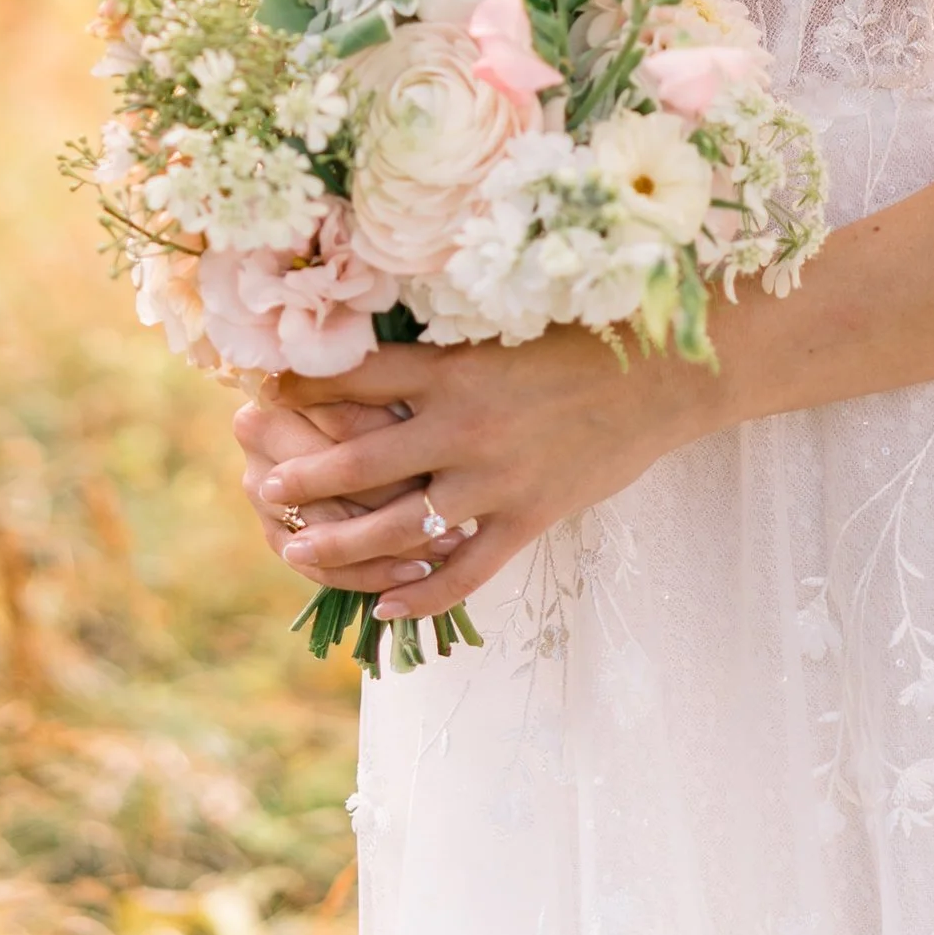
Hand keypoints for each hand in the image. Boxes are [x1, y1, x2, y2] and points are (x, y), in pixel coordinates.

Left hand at [251, 330, 723, 629]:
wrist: (667, 376)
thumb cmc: (591, 339)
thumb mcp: (511, 328)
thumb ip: (453, 350)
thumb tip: (391, 351)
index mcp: (458, 369)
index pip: (363, 375)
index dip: (309, 383)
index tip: (269, 387)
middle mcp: (465, 426)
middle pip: (363, 458)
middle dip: (307, 474)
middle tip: (266, 487)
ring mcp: (496, 480)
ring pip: (399, 524)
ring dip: (342, 541)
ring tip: (299, 550)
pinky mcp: (528, 519)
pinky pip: (464, 570)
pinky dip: (423, 594)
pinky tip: (387, 607)